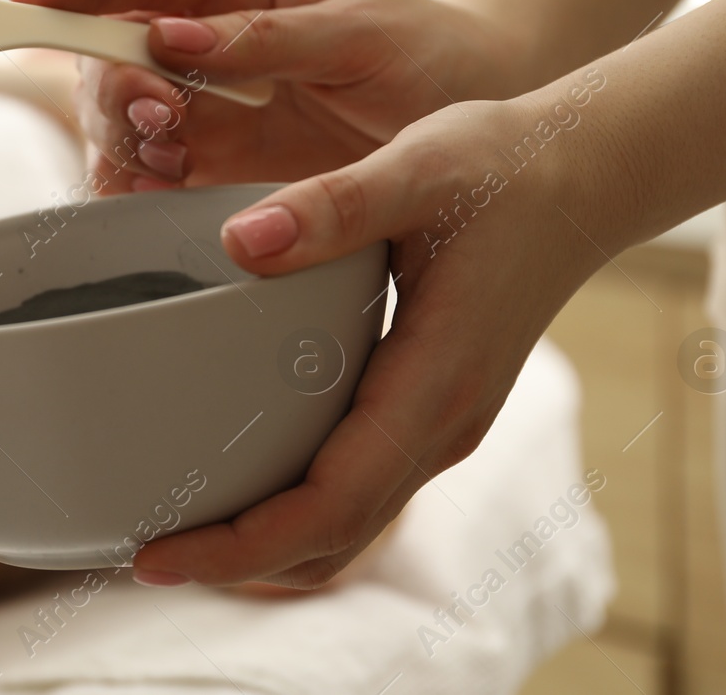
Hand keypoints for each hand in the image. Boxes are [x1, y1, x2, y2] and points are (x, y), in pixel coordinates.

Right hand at [9, 0, 531, 193]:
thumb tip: (170, 36)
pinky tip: (152, 199)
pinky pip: (154, 171)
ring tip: (167, 165)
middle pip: (115, 49)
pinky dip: (138, 187)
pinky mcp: (224, 160)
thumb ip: (267, 38)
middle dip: (113, 83)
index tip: (24, 3)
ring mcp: (214, 100)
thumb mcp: (360, 32)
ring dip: (123, 140)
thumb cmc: (429, 52)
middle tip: (157, 119)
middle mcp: (213, 36)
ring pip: (124, 115)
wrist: (480, 120)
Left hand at [126, 71, 614, 588]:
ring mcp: (440, 423)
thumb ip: (333, 205)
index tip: (156, 555)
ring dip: (267, 543)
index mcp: (434, 384)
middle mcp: (441, 425)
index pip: (330, 503)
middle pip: (332, 536)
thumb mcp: (419, 167)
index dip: (240, 544)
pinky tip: (246, 477)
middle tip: (140, 551)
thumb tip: (236, 241)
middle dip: (236, 558)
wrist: (585, 172)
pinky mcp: (431, 407)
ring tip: (178, 527)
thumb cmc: (506, 166)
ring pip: (349, 522)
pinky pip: (360, 486)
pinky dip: (298, 507)